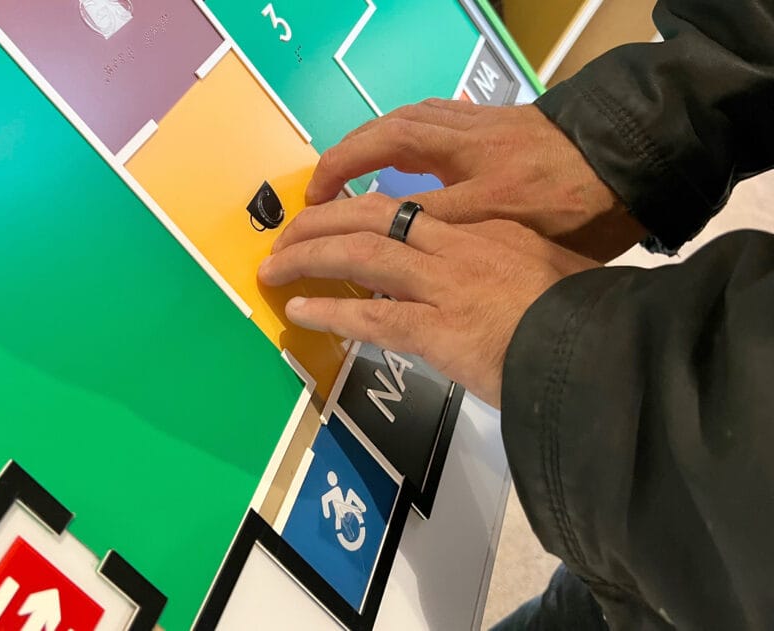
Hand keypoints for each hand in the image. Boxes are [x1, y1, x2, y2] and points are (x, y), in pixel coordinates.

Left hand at [259, 193, 598, 406]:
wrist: (607, 351)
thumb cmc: (586, 318)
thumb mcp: (551, 277)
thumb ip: (510, 273)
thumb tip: (484, 289)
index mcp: (485, 231)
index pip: (408, 213)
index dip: (359, 214)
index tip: (334, 221)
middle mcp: (459, 248)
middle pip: (372, 217)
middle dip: (320, 222)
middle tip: (285, 235)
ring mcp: (446, 287)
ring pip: (360, 258)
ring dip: (309, 258)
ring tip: (274, 266)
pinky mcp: (439, 331)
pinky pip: (371, 319)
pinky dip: (330, 313)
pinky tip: (300, 312)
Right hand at [306, 100, 645, 261]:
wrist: (634, 160)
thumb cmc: (582, 206)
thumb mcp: (520, 237)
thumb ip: (460, 243)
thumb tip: (402, 259)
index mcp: (473, 172)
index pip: (390, 174)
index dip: (345, 193)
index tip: (315, 216)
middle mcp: (467, 142)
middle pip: (387, 136)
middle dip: (343, 162)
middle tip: (315, 196)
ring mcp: (480, 126)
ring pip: (406, 119)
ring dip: (366, 142)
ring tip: (340, 172)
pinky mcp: (492, 120)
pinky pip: (430, 115)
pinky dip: (398, 129)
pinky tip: (391, 150)